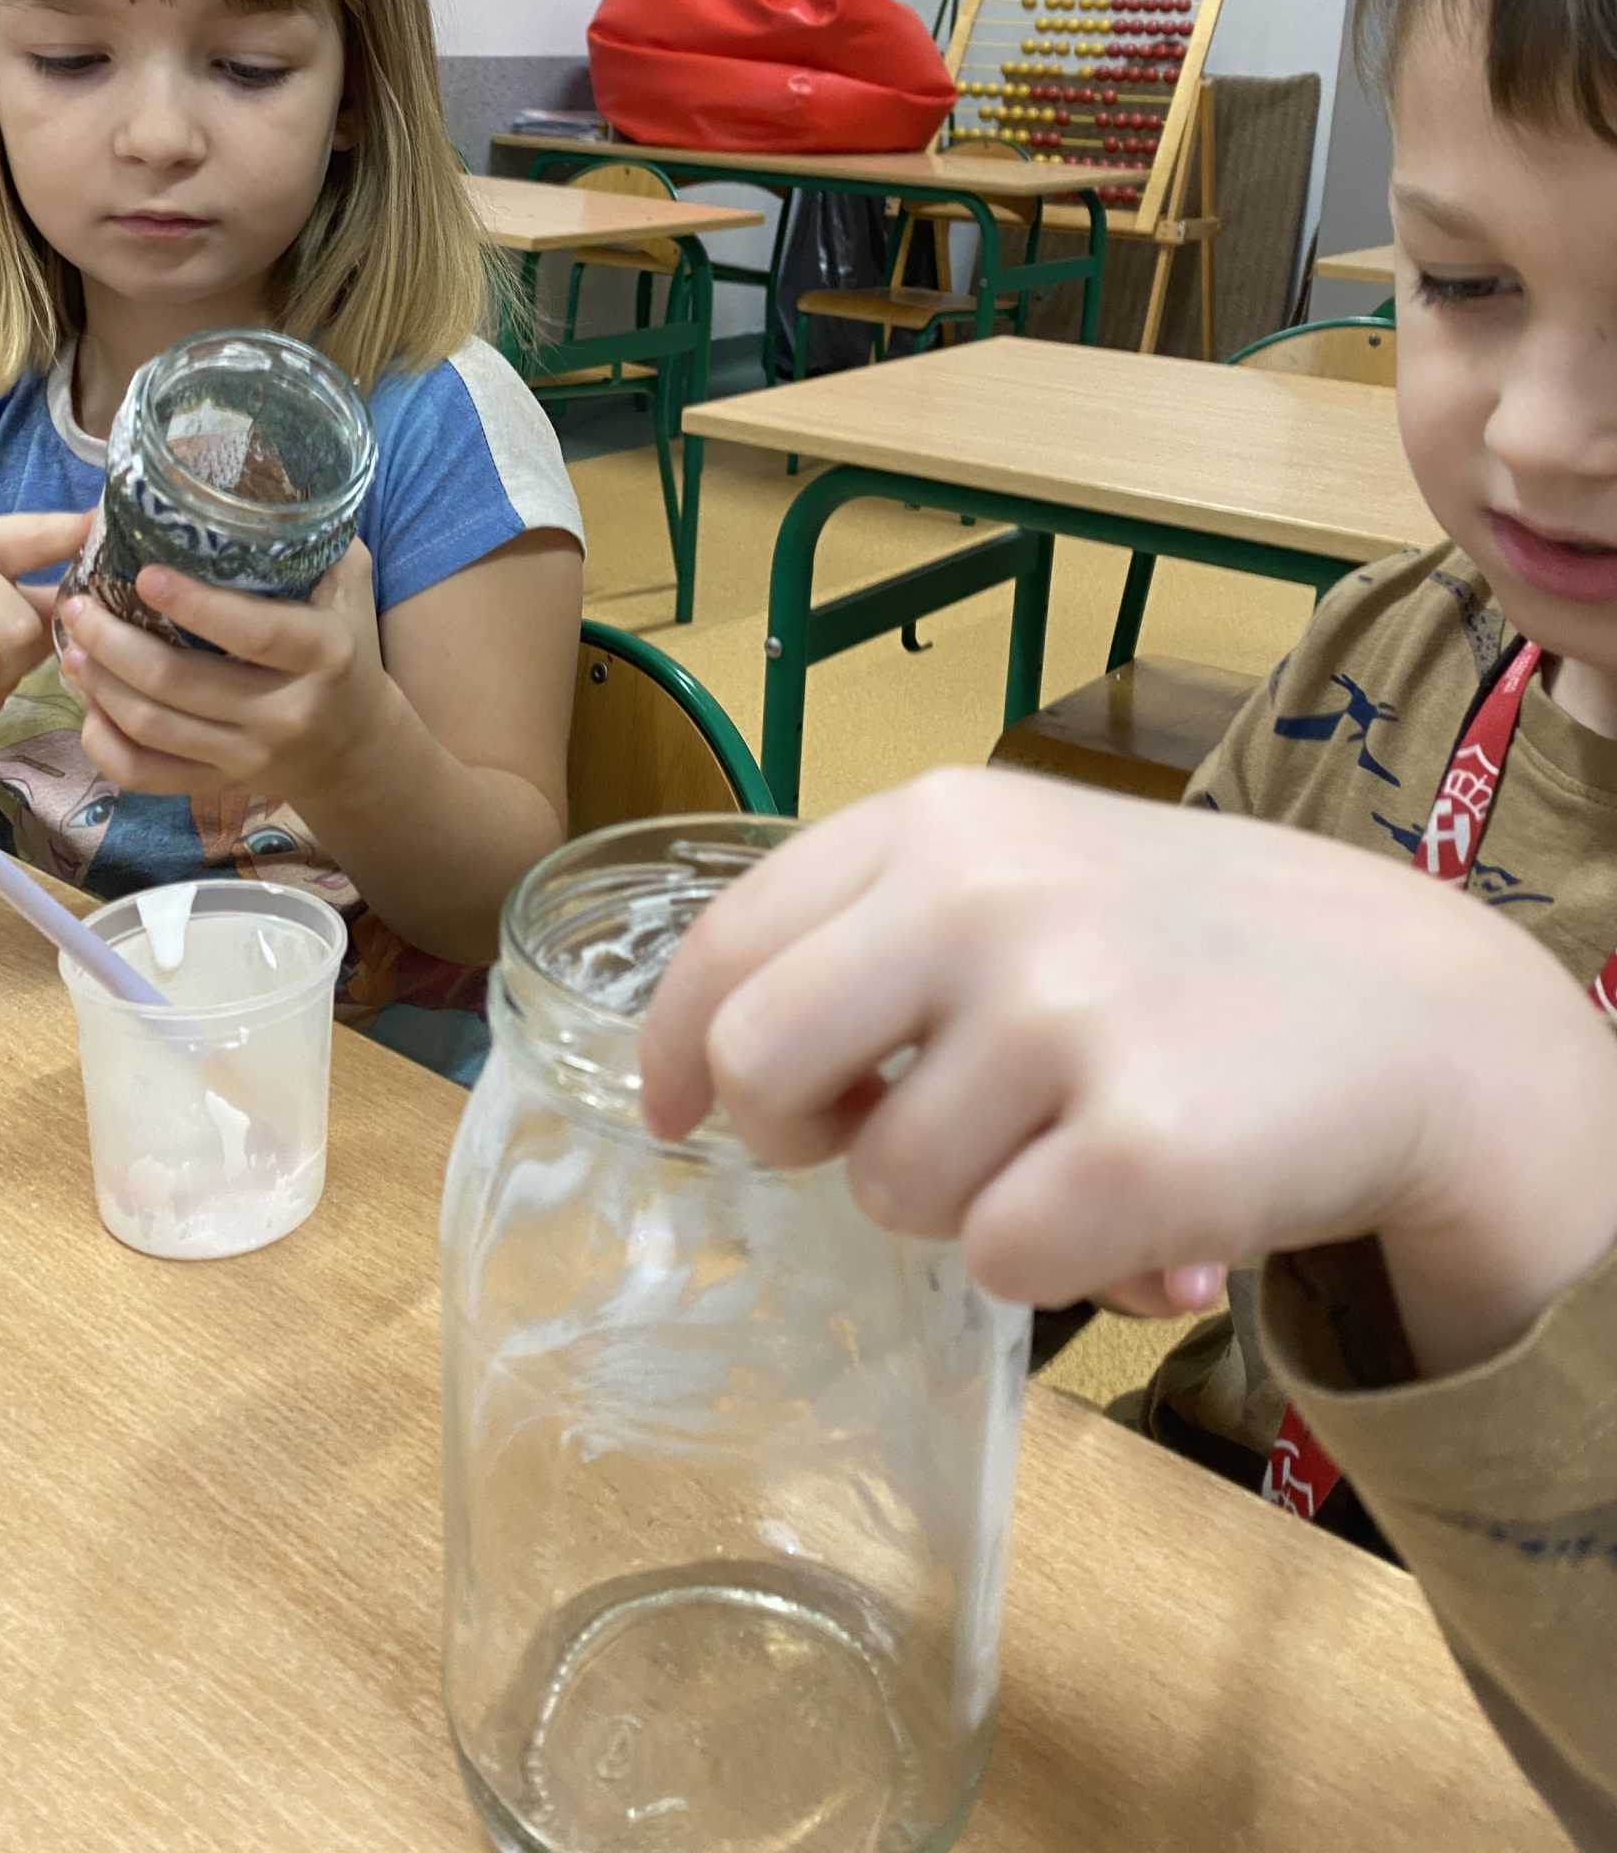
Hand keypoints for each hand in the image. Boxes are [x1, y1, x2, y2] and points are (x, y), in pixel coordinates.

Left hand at [57, 540, 388, 801]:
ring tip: (71, 648)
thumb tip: (248, 476)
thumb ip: (307, 540)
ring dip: (100, 686)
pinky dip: (105, 744)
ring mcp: (249, 757)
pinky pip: (146, 775)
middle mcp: (286, 712)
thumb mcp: (347, 586)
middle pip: (180, 684)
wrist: (357, 748)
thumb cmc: (345, 647)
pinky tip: (88, 709)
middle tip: (77, 607)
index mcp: (324, 654)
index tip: (145, 574)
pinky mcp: (220, 786)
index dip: (196, 605)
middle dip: (114, 644)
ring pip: (153, 728)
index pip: (254, 633)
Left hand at [639, 769, 1616, 1375]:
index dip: (673, 1047)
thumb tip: (705, 1083)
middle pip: (755, 1066)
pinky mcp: (1139, 1146)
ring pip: (886, 1189)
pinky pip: (998, 1263)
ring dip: (958, 1204)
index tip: (672, 1114)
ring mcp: (1064, 1015)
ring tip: (1065, 1150)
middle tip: (870, 1142)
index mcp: (941, 821)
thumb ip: (876, 942)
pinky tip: (1132, 1209)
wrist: (1414, 1007)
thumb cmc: (1185, 948)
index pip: (731, 942)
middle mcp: (984, 899)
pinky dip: (1052, 1265)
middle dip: (788, 1134)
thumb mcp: (1027, 874)